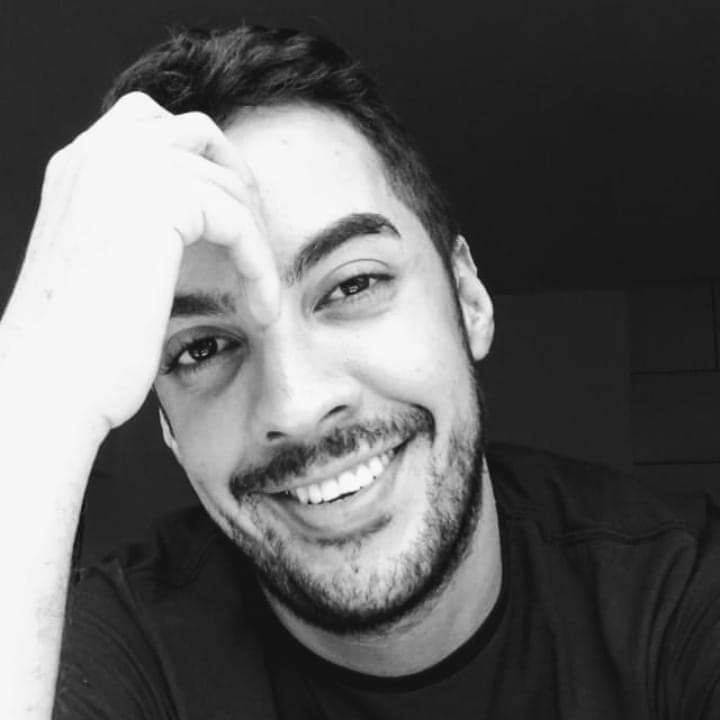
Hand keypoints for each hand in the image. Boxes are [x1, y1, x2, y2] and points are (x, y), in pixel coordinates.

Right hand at [2, 92, 278, 429]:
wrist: (50, 383)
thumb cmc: (79, 347)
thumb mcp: (106, 267)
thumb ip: (136, 225)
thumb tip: (188, 223)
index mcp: (80, 169)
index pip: (151, 122)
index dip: (204, 160)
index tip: (231, 218)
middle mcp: (98, 156)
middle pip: (198, 133)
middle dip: (238, 184)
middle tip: (256, 245)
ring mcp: (126, 171)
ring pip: (226, 183)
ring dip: (257, 241)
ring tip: (263, 296)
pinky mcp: (159, 203)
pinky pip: (238, 220)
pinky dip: (260, 265)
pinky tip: (263, 309)